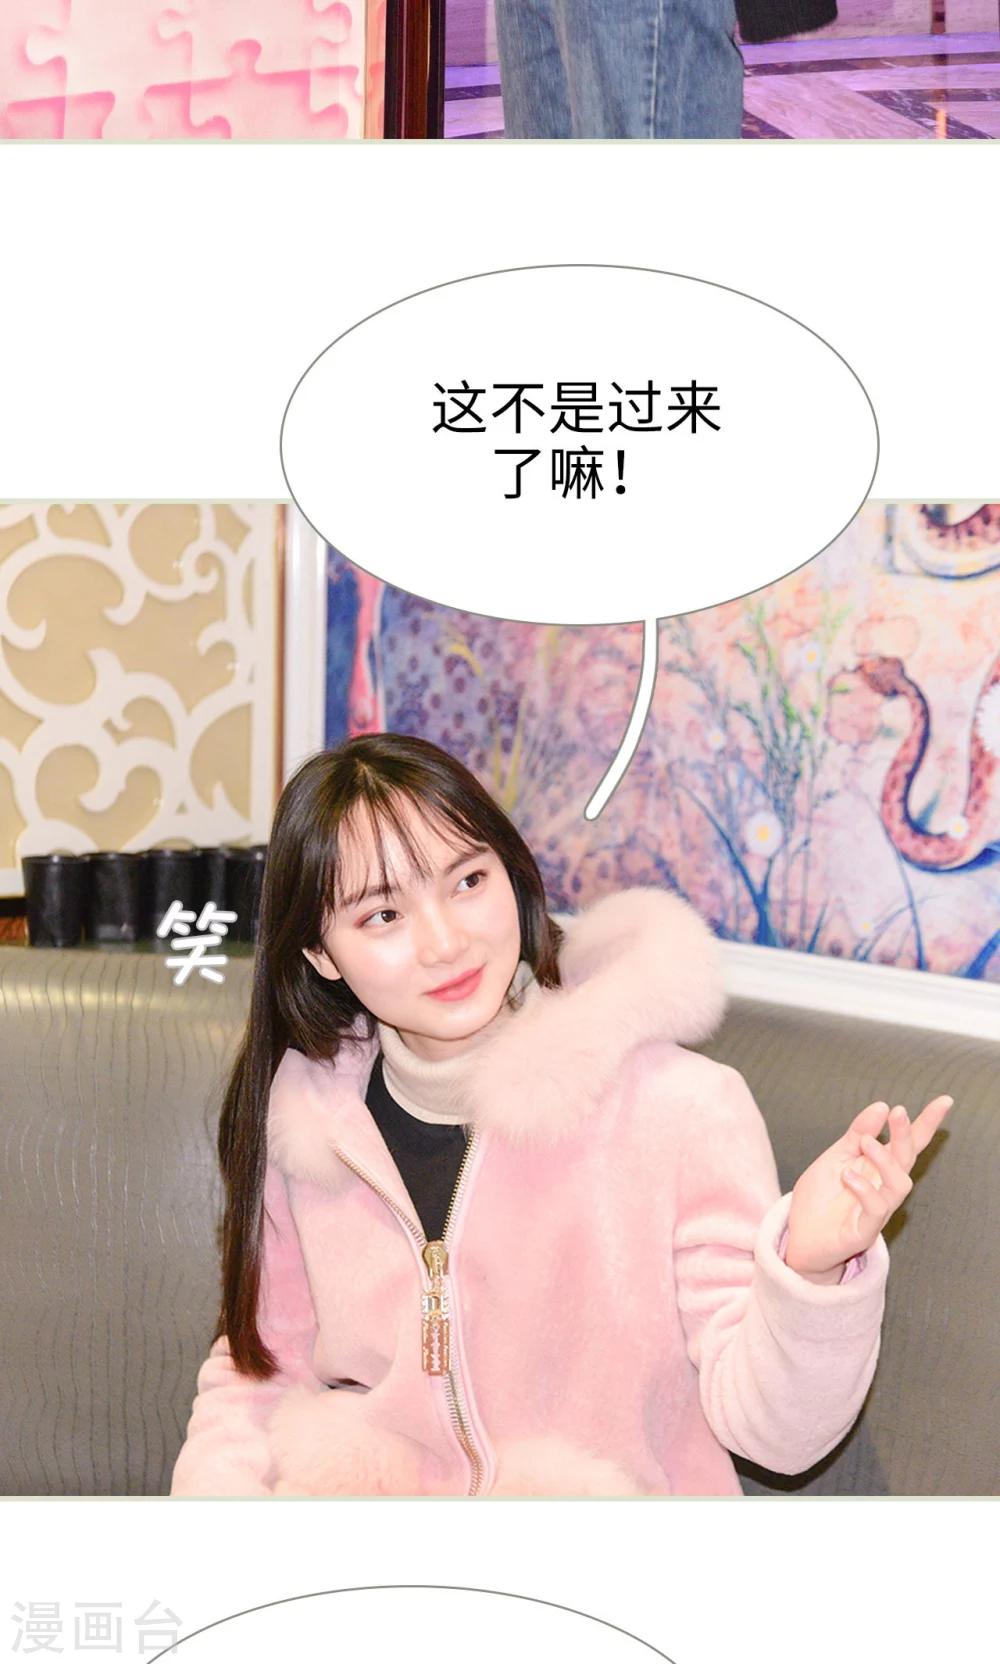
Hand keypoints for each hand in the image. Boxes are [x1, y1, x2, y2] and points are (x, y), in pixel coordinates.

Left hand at [785, 1095, 952, 1280]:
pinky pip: (876, 1210)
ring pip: (899, 1185)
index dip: (927, 1123)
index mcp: (879, 1167)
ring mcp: (878, 1211)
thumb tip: (882, 1106)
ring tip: (866, 1143)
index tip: (945, 1100)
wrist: (800, 1237)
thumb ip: (857, 1134)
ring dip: (885, 1160)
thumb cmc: (821, 1197)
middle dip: (906, 1135)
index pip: (909, 1143)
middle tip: (898, 1112)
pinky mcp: (865, 1231)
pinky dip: (865, 1190)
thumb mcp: (836, 1157)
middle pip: (907, 1160)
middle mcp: (884, 1188)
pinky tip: (848, 1176)